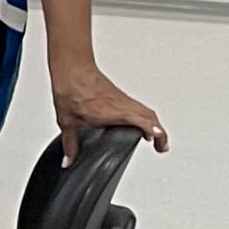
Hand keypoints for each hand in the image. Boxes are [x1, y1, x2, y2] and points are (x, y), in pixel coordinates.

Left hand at [50, 58, 168, 162]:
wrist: (71, 69)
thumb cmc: (71, 89)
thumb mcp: (68, 122)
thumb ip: (70, 145)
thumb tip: (69, 160)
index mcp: (114, 112)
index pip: (143, 122)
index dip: (154, 132)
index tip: (160, 144)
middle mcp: (122, 104)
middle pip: (150, 117)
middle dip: (159, 132)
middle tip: (161, 146)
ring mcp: (121, 98)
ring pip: (145, 110)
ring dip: (152, 123)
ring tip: (153, 136)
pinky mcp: (118, 94)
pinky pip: (137, 106)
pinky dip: (143, 116)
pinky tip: (136, 122)